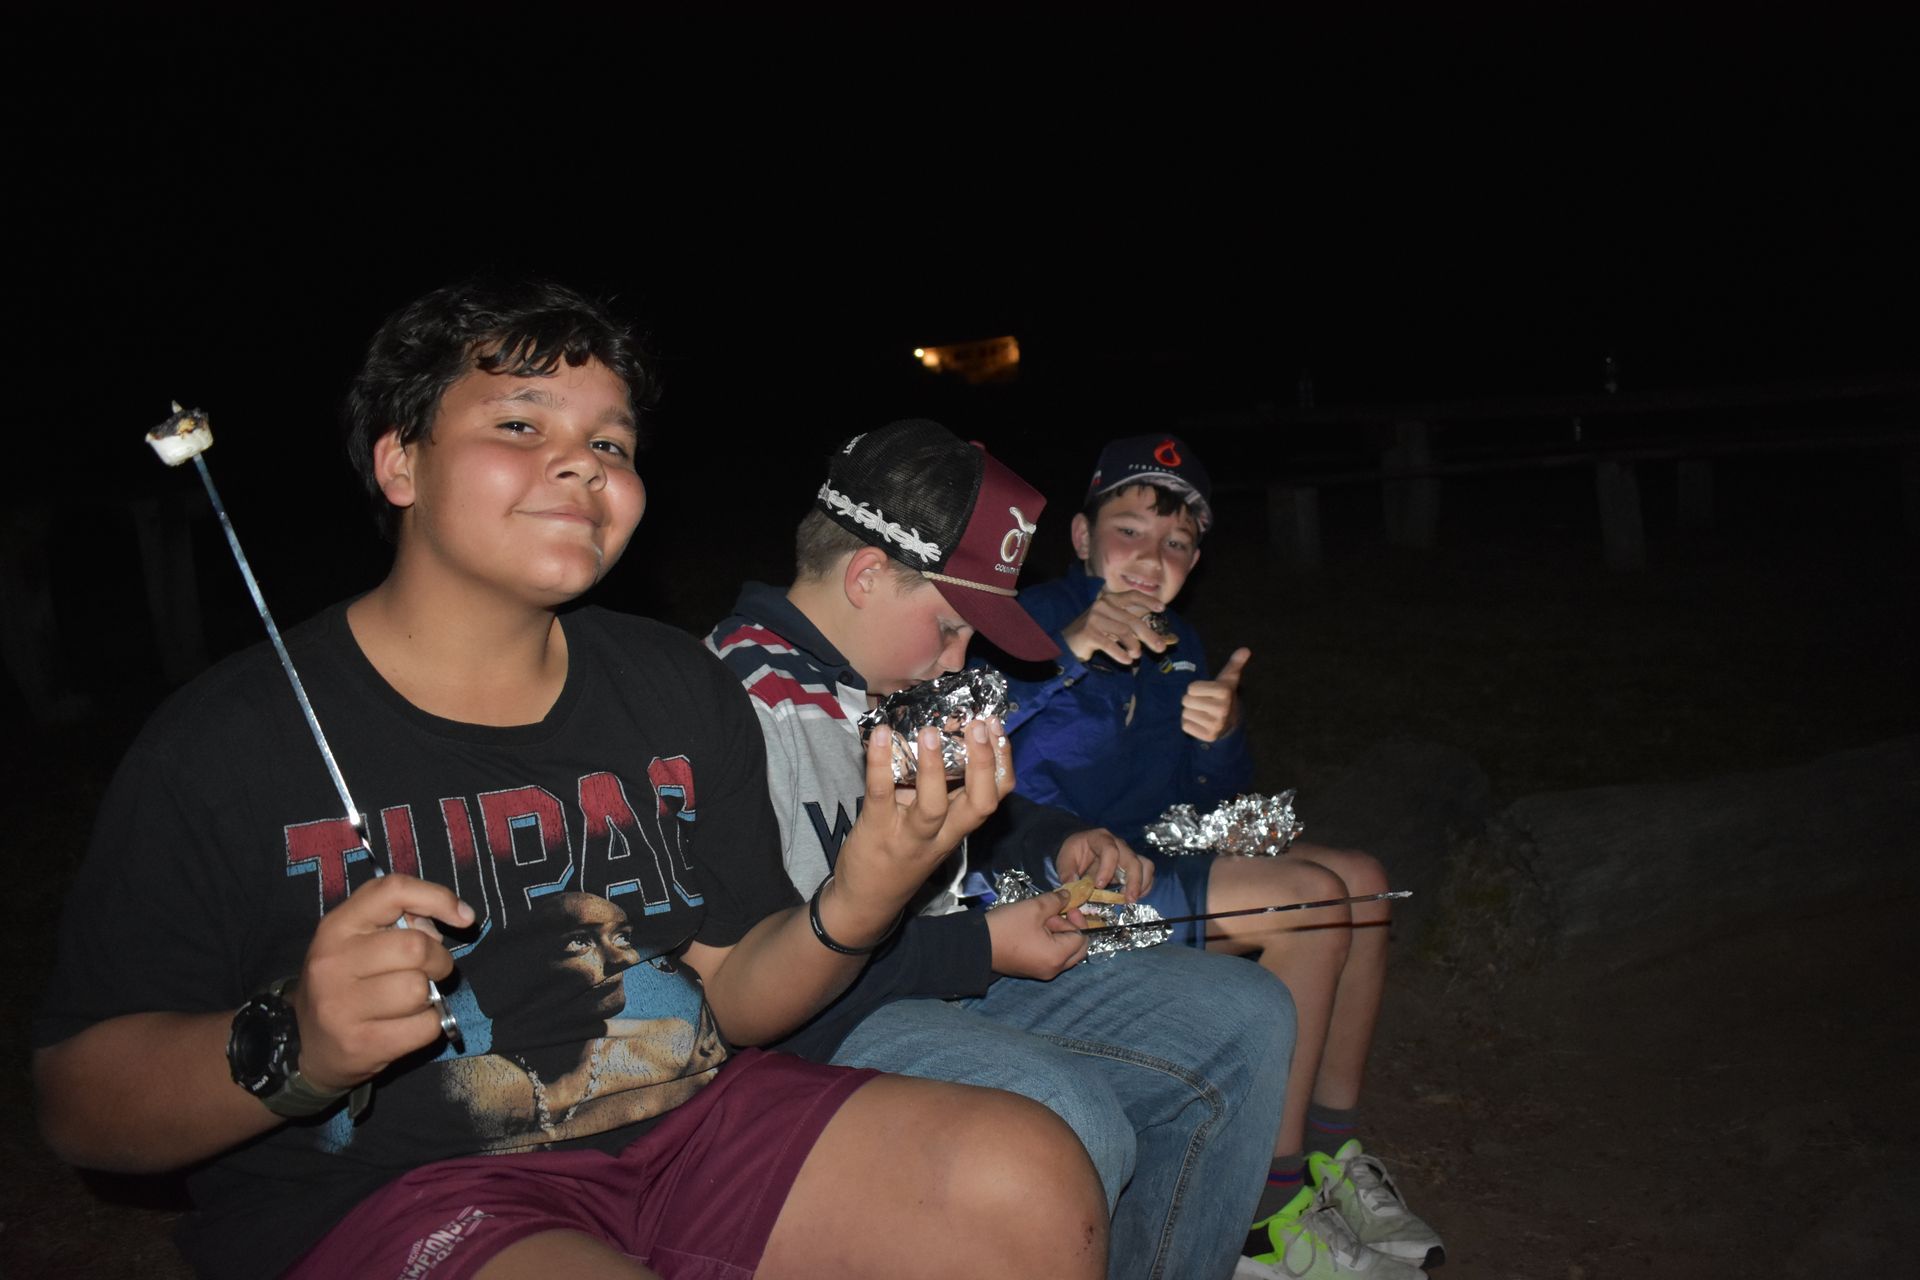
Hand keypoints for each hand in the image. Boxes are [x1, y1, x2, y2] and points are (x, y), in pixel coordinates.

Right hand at [291, 874, 472, 1092]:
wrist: (307, 1044)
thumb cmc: (347, 982)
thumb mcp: (358, 940)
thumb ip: (400, 919)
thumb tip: (453, 918)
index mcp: (336, 926)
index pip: (393, 891)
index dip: (438, 898)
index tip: (463, 918)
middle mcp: (333, 962)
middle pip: (415, 947)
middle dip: (439, 960)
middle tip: (432, 972)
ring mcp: (342, 1006)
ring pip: (419, 989)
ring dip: (431, 995)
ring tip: (413, 999)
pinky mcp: (360, 1043)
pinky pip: (424, 1026)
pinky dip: (428, 1025)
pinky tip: (408, 1025)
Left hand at [827, 720, 1012, 946]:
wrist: (864, 901)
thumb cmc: (900, 856)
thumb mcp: (931, 829)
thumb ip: (940, 792)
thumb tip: (942, 737)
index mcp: (958, 828)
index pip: (994, 797)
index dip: (1002, 763)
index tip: (997, 729)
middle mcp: (941, 835)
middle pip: (979, 804)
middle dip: (984, 763)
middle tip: (980, 726)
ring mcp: (909, 835)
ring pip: (933, 806)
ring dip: (934, 766)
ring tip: (931, 732)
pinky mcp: (876, 829)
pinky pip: (881, 794)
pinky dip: (880, 763)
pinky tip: (881, 735)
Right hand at [985, 888, 1089, 978]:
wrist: (975, 946)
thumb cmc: (1007, 927)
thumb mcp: (1033, 908)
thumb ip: (1056, 901)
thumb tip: (1068, 896)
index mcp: (1057, 957)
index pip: (1081, 938)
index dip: (1076, 920)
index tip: (1065, 907)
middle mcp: (1053, 969)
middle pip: (1077, 949)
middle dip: (1070, 928)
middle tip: (1055, 914)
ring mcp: (1042, 972)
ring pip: (1064, 952)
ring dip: (1059, 934)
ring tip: (1041, 920)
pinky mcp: (1031, 969)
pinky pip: (1050, 956)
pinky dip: (1049, 942)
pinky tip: (1034, 929)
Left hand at [1053, 828, 1154, 900]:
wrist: (1081, 847)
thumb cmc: (1074, 852)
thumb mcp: (1065, 859)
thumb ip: (1067, 872)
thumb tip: (1073, 885)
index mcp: (1100, 838)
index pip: (1110, 850)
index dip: (1107, 869)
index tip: (1099, 885)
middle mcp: (1118, 844)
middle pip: (1133, 859)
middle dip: (1133, 881)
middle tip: (1128, 899)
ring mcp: (1128, 854)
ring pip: (1145, 865)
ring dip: (1142, 884)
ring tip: (1131, 899)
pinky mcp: (1133, 865)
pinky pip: (1146, 873)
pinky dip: (1144, 887)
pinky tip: (1134, 897)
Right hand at [1061, 588, 1167, 665]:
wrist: (1067, 643)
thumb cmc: (1095, 633)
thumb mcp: (1112, 624)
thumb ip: (1129, 624)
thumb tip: (1153, 635)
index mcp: (1110, 600)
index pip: (1132, 596)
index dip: (1148, 601)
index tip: (1162, 608)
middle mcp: (1102, 605)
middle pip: (1132, 620)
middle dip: (1149, 635)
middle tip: (1160, 648)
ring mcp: (1094, 618)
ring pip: (1123, 632)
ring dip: (1134, 646)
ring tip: (1137, 655)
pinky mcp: (1088, 633)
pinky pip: (1110, 645)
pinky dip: (1121, 654)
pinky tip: (1127, 661)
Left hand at [1181, 647, 1249, 741]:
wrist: (1230, 722)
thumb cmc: (1224, 696)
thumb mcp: (1228, 679)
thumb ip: (1234, 664)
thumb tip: (1245, 649)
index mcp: (1224, 692)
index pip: (1191, 688)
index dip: (1195, 688)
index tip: (1206, 692)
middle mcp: (1221, 709)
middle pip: (1186, 700)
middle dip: (1192, 700)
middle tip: (1203, 702)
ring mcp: (1215, 725)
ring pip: (1185, 713)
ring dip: (1191, 712)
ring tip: (1203, 712)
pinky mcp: (1207, 736)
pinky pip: (1185, 726)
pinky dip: (1190, 724)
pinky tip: (1201, 722)